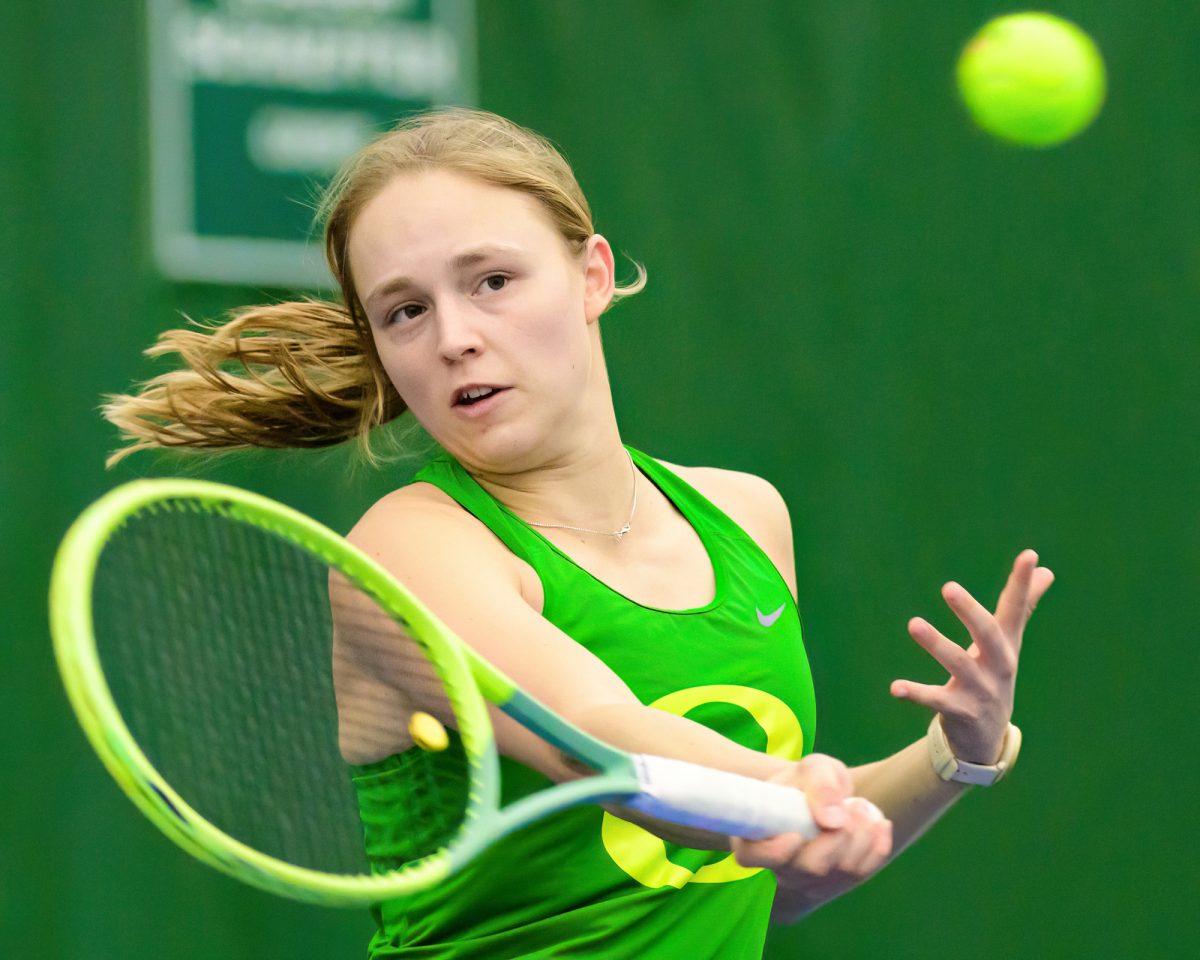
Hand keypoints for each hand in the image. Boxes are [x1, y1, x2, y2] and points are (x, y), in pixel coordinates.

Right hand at [731, 753, 891, 914]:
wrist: (822, 796)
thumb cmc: (808, 780)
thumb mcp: (812, 768)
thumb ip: (820, 783)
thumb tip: (833, 820)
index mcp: (755, 834)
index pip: (751, 856)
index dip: (772, 852)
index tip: (795, 835)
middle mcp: (779, 865)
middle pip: (810, 868)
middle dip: (840, 836)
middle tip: (852, 804)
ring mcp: (809, 881)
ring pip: (841, 873)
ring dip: (862, 838)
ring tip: (862, 806)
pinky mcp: (836, 884)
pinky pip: (862, 874)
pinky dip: (878, 847)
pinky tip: (881, 824)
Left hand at [891, 549, 1054, 763]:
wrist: (987, 738)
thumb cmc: (993, 676)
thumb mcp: (1008, 642)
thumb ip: (1022, 606)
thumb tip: (1047, 569)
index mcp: (1007, 644)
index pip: (1016, 608)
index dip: (1023, 582)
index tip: (1029, 555)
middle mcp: (998, 665)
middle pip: (988, 635)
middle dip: (971, 612)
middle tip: (949, 587)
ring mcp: (980, 689)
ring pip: (958, 664)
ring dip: (936, 643)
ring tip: (913, 623)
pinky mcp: (960, 711)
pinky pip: (936, 700)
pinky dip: (915, 693)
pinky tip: (895, 687)